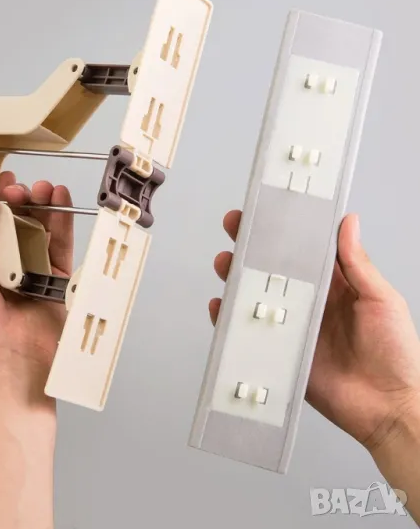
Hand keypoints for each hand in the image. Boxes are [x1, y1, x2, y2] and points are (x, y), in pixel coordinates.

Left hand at [0, 172, 72, 371]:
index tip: (3, 181)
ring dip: (43, 204)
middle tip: (23, 190)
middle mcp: (4, 261)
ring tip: (44, 189)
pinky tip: (61, 201)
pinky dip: (63, 220)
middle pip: (17, 219)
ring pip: (41, 227)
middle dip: (21, 198)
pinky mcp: (55, 276)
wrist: (6, 355)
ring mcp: (31, 268)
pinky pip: (61, 243)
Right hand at [210, 211, 419, 452]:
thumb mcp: (382, 300)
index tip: (266, 210)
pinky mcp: (279, 351)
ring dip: (236, 278)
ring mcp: (291, 326)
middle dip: (251, 247)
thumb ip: (358, 264)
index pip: (303, 250)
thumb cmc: (396, 354)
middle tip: (236, 228)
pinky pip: (249, 331)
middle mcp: (308, 302)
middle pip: (272, 269)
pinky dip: (230, 319)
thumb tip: (348, 223)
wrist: (388, 408)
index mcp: (334, 285)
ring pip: (256, 296)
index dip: (284, 230)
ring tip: (226, 264)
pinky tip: (222, 307)